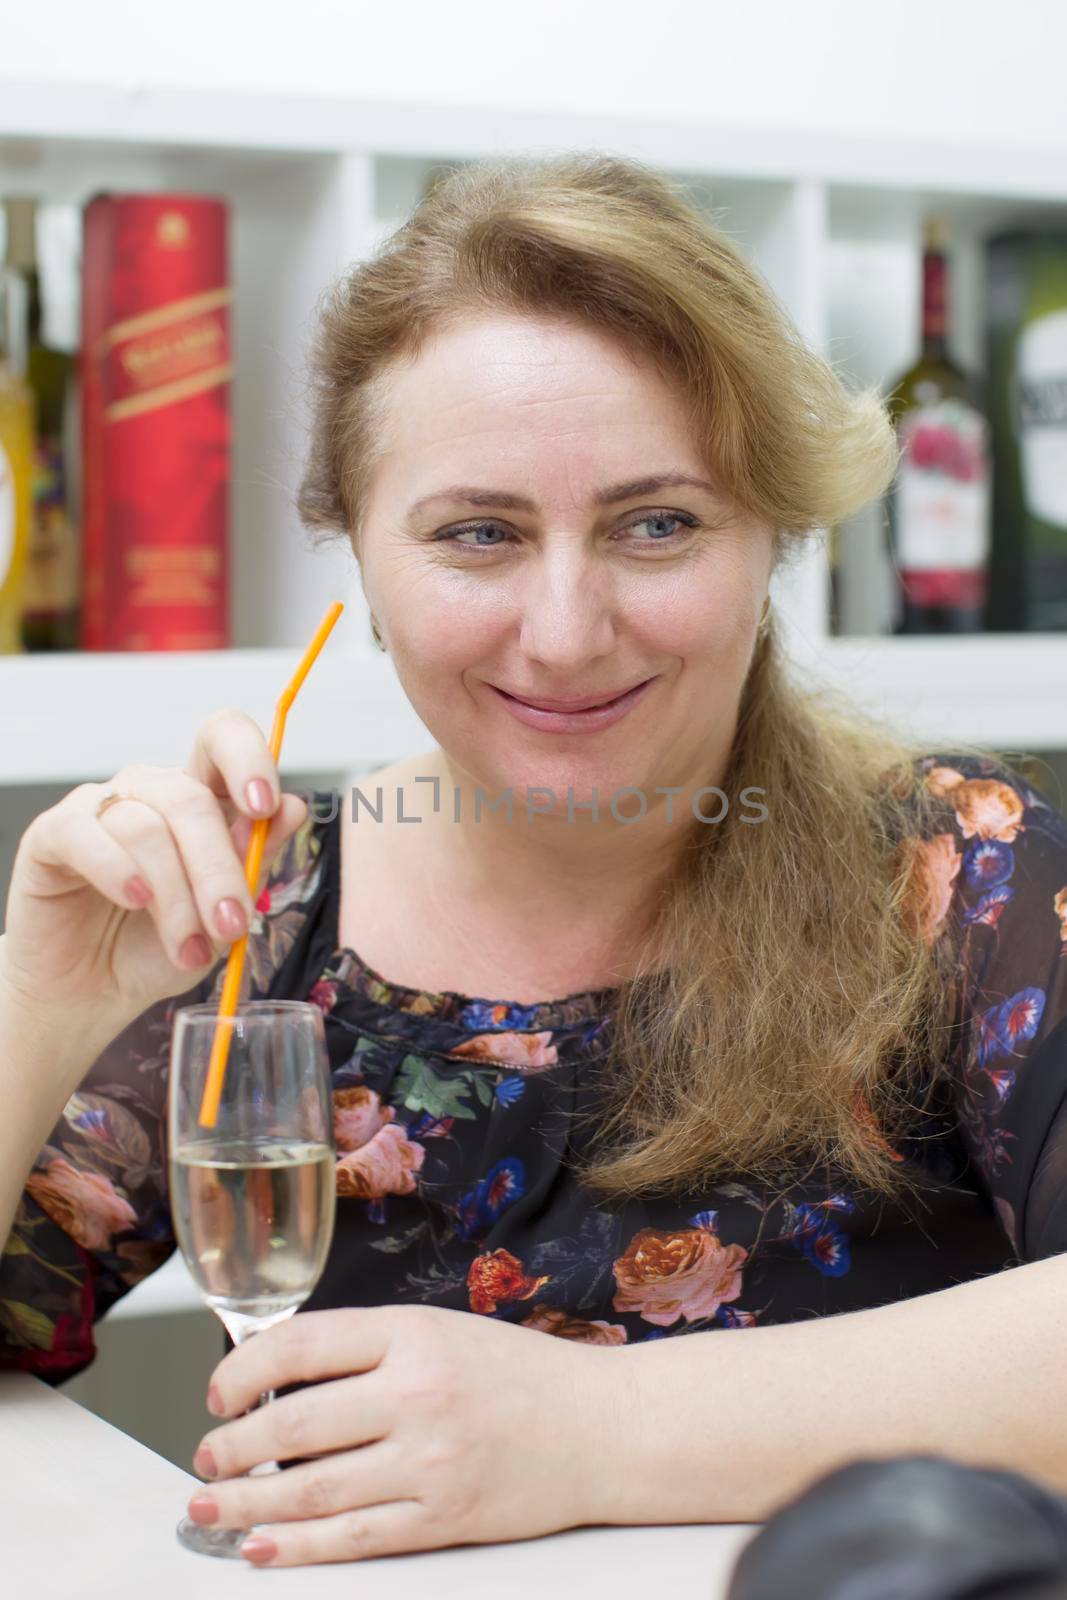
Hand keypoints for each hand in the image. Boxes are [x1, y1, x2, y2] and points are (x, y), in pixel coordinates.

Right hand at [0, 709, 306, 1029]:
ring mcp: (99, 807)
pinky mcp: (52, 834)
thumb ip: (253, 862)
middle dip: (218, 869)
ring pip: (146, 827)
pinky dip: (117, 870)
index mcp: (199, 798)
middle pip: (190, 798)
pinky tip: (135, 900)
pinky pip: (86, 835)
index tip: (265, 807)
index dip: (248, 759)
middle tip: (232, 925)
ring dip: (175, 896)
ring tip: (187, 949)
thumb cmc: (157, 949)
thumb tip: (292, 808)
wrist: (93, 994)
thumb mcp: (220, 917)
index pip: (222, 740)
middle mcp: (149, 792)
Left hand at [187, 1304, 627, 1565]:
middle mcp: (417, 1393)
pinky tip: (260, 1548)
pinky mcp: (443, 1516)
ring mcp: (430, 1460)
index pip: (303, 1344)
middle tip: (206, 1458)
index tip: (219, 1393)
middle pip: (295, 1424)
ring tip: (210, 1505)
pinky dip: (297, 1547)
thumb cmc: (520, 1376)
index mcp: (413, 1332)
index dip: (244, 1371)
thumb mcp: (442, 1333)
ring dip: (248, 1501)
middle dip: (233, 1446)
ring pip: (312, 1489)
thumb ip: (370, 1350)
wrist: (602, 1427)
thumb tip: (282, 1381)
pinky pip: (353, 1537)